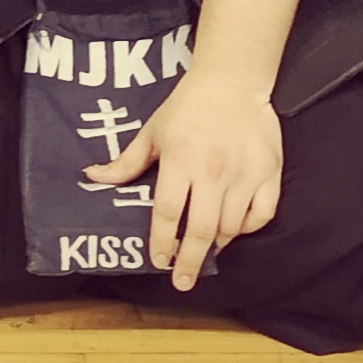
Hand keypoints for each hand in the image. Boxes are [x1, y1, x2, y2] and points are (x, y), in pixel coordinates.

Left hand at [83, 74, 282, 290]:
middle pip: (201, 229)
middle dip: (189, 261)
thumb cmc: (187, 106)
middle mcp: (213, 172)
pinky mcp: (270, 172)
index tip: (158, 261)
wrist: (233, 81)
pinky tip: (234, 230)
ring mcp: (245, 174)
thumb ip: (126, 162)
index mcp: (181, 160)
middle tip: (182, 282)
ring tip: (204, 251)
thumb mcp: (152, 131)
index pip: (169, 213)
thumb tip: (92, 177)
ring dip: (216, 244)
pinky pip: (262, 214)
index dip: (162, 242)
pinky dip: (247, 228)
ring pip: (231, 226)